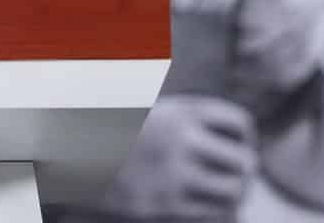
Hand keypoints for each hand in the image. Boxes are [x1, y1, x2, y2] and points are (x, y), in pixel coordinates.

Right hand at [97, 95, 257, 219]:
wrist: (78, 154)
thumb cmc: (123, 132)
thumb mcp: (157, 112)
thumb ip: (194, 121)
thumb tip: (241, 145)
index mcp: (181, 111)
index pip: (240, 123)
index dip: (245, 137)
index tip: (236, 145)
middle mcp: (181, 140)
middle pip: (244, 161)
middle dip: (245, 170)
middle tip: (237, 175)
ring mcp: (174, 174)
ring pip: (233, 191)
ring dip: (235, 194)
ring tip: (226, 193)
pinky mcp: (165, 204)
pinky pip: (212, 213)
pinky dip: (218, 211)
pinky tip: (206, 205)